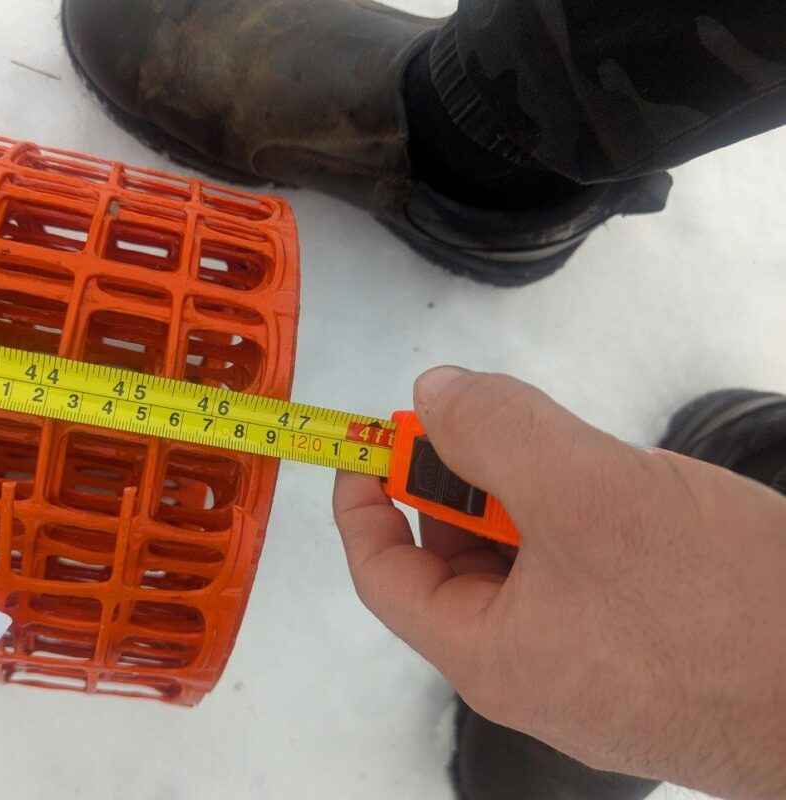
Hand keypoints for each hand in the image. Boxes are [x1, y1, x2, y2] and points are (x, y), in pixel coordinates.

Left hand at [333, 367, 785, 799]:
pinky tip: (627, 502)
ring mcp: (594, 676)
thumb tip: (434, 395)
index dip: (364, 503)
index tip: (371, 442)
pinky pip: (583, 586)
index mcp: (487, 655)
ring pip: (527, 571)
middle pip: (455, 569)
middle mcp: (530, 676)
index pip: (383, 577)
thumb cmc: (716, 600)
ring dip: (530, 504)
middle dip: (462, 489)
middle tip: (500, 428)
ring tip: (576, 461)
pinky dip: (580, 533)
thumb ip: (496, 432)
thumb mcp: (588, 492)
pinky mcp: (650, 664)